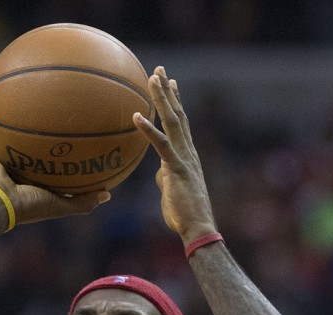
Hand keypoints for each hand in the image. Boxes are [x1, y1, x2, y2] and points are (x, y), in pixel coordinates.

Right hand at [0, 129, 110, 225]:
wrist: (1, 204)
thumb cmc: (31, 206)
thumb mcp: (62, 205)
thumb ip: (84, 202)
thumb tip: (108, 194)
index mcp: (33, 187)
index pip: (48, 172)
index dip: (57, 161)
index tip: (71, 147)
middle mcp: (17, 176)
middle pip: (28, 156)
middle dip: (36, 143)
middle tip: (49, 124)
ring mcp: (1, 167)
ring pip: (8, 146)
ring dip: (12, 133)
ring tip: (21, 114)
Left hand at [133, 67, 216, 243]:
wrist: (197, 227)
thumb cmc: (184, 214)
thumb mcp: (170, 192)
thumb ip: (165, 178)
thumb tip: (158, 173)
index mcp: (187, 156)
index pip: (181, 123)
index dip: (175, 102)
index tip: (170, 83)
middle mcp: (188, 151)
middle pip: (178, 115)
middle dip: (168, 91)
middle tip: (159, 70)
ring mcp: (184, 158)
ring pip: (173, 121)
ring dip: (162, 98)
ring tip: (152, 78)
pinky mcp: (176, 168)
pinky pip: (160, 145)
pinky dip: (148, 130)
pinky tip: (136, 116)